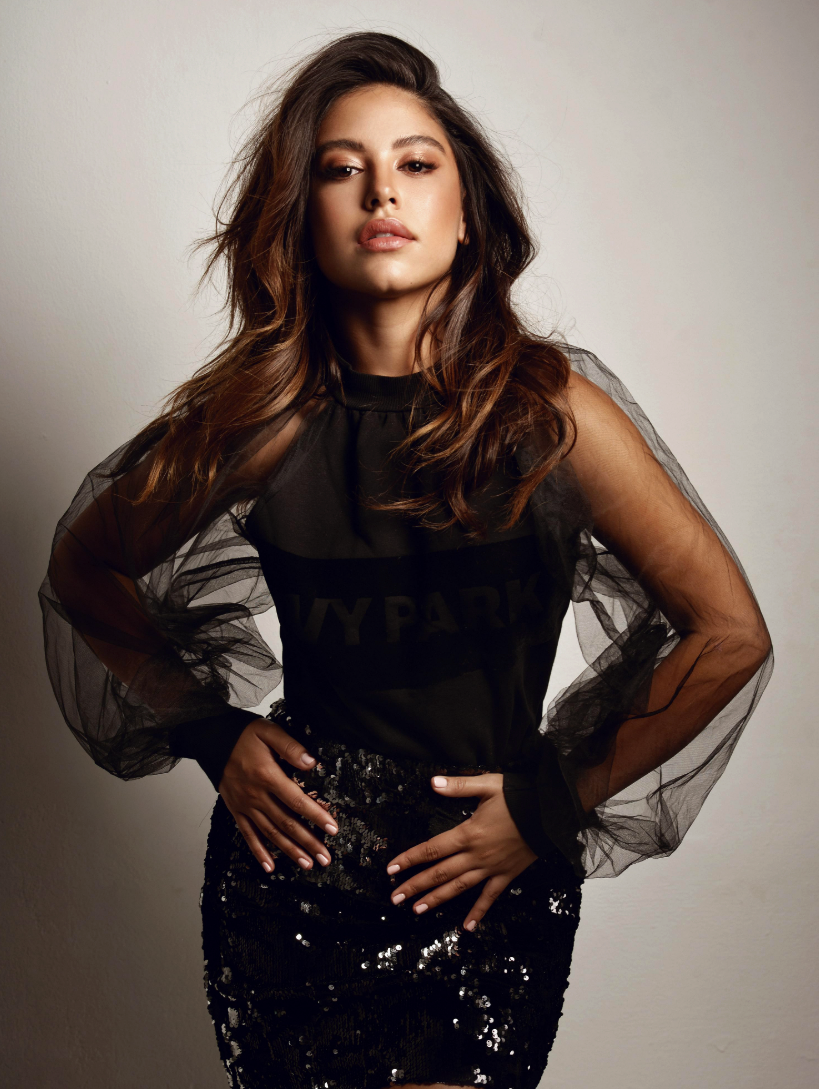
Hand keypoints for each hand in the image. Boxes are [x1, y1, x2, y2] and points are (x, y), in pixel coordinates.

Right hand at [218, 718, 337, 874]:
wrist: (211, 738)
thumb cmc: (242, 734)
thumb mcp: (268, 731)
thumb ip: (290, 746)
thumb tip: (311, 762)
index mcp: (267, 776)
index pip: (296, 801)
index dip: (316, 816)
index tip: (332, 829)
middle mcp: (256, 795)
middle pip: (286, 823)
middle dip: (308, 842)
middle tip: (324, 857)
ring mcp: (245, 805)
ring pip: (270, 833)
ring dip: (289, 851)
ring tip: (307, 864)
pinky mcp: (236, 809)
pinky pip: (248, 834)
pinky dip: (259, 852)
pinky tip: (270, 866)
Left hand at [384, 773, 536, 930]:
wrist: (552, 811)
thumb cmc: (520, 796)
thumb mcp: (488, 784)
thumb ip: (458, 786)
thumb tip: (432, 782)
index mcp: (469, 833)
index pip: (432, 849)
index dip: (410, 859)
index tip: (391, 870)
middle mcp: (477, 855)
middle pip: (440, 873)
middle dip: (415, 886)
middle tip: (395, 898)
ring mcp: (492, 868)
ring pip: (459, 888)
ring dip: (437, 900)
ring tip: (417, 911)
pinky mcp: (507, 875)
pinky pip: (490, 897)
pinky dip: (478, 913)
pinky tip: (467, 928)